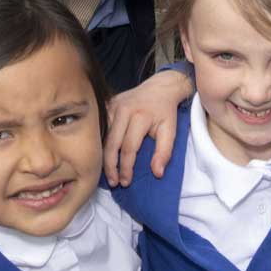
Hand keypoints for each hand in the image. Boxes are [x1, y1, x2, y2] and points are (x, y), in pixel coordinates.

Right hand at [103, 68, 192, 186]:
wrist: (159, 87)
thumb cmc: (164, 111)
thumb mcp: (171, 130)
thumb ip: (164, 152)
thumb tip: (157, 173)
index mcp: (140, 116)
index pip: (129, 148)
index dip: (126, 167)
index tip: (126, 182)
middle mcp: (123, 109)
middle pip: (112, 144)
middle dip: (111, 166)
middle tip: (113, 182)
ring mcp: (112, 105)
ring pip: (102, 136)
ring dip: (103, 156)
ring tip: (107, 173)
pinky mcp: (106, 104)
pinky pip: (100, 127)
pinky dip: (100, 143)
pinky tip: (101, 155)